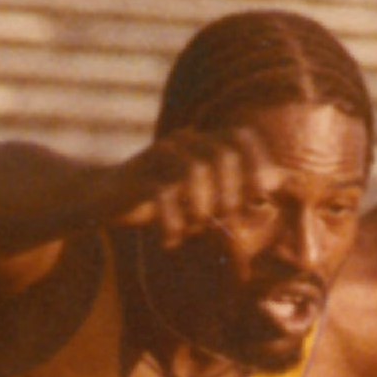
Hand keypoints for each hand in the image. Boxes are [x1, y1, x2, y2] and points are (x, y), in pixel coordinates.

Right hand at [109, 126, 272, 249]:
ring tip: (197, 228)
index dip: (256, 162)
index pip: (240, 137)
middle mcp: (182, 142)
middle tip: (225, 220)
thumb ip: (234, 195)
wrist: (103, 199)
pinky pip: (162, 192)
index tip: (259, 197)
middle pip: (222, 154)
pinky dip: (172, 220)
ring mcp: (157, 156)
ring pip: (194, 169)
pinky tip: (170, 239)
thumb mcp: (200, 199)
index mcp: (201, 143)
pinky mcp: (136, 176)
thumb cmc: (160, 202)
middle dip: (231, 191)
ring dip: (203, 205)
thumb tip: (273, 196)